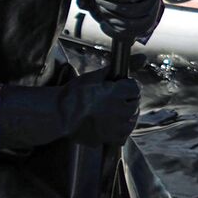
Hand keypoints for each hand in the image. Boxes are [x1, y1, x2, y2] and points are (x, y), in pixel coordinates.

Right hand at [0, 66, 139, 150]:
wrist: (57, 115)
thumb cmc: (71, 95)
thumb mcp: (91, 77)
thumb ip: (113, 70)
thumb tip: (140, 58)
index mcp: (118, 93)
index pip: (135, 87)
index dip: (127, 86)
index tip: (120, 86)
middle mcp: (121, 110)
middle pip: (135, 104)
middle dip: (127, 100)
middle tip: (112, 99)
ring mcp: (115, 127)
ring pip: (131, 121)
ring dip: (125, 116)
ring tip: (111, 112)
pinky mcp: (108, 139)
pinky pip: (122, 136)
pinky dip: (119, 131)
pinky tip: (110, 126)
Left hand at [93, 0, 160, 40]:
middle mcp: (153, 1)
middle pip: (132, 10)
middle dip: (109, 6)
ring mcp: (150, 16)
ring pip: (129, 23)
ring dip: (109, 16)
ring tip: (102, 7)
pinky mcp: (141, 28)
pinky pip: (126, 32)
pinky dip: (112, 25)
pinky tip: (107, 17)